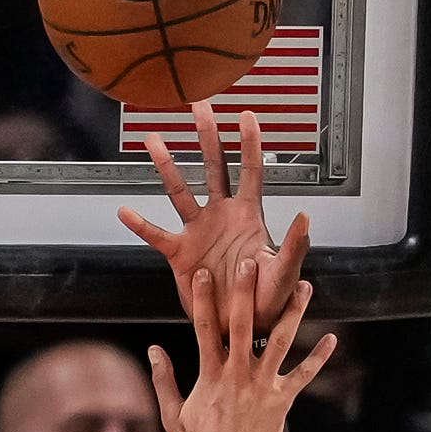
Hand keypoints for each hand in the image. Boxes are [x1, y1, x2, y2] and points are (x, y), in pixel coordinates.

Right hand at [120, 104, 312, 328]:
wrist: (240, 326)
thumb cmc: (267, 299)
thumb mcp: (285, 274)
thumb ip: (294, 246)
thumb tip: (306, 215)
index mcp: (249, 216)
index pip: (251, 172)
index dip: (250, 144)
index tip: (247, 115)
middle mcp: (221, 216)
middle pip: (214, 168)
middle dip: (208, 137)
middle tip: (199, 105)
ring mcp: (198, 231)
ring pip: (180, 192)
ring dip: (167, 166)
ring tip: (153, 140)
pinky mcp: (180, 254)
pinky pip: (157, 234)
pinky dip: (141, 224)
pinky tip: (124, 211)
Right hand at [148, 265, 337, 431]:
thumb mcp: (173, 415)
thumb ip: (164, 379)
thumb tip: (153, 349)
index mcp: (209, 376)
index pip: (203, 329)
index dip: (203, 299)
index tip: (203, 272)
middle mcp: (237, 376)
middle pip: (241, 325)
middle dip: (245, 292)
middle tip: (250, 262)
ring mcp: (262, 387)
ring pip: (279, 342)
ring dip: (293, 313)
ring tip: (304, 287)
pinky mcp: (281, 403)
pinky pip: (303, 376)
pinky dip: (318, 358)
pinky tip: (332, 338)